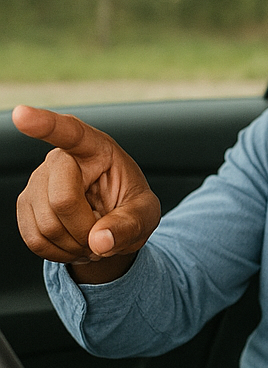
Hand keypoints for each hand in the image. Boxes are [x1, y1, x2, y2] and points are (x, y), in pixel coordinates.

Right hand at [13, 105, 159, 283]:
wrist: (113, 223)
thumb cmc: (132, 207)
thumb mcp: (146, 214)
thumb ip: (129, 226)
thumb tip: (99, 242)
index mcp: (96, 148)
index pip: (69, 132)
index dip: (45, 124)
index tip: (22, 114)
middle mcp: (59, 159)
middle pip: (62, 201)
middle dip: (87, 229)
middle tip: (104, 232)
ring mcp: (36, 181)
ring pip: (47, 225)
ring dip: (76, 245)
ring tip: (92, 237)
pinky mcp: (25, 205)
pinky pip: (35, 239)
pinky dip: (59, 253)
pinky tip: (75, 243)